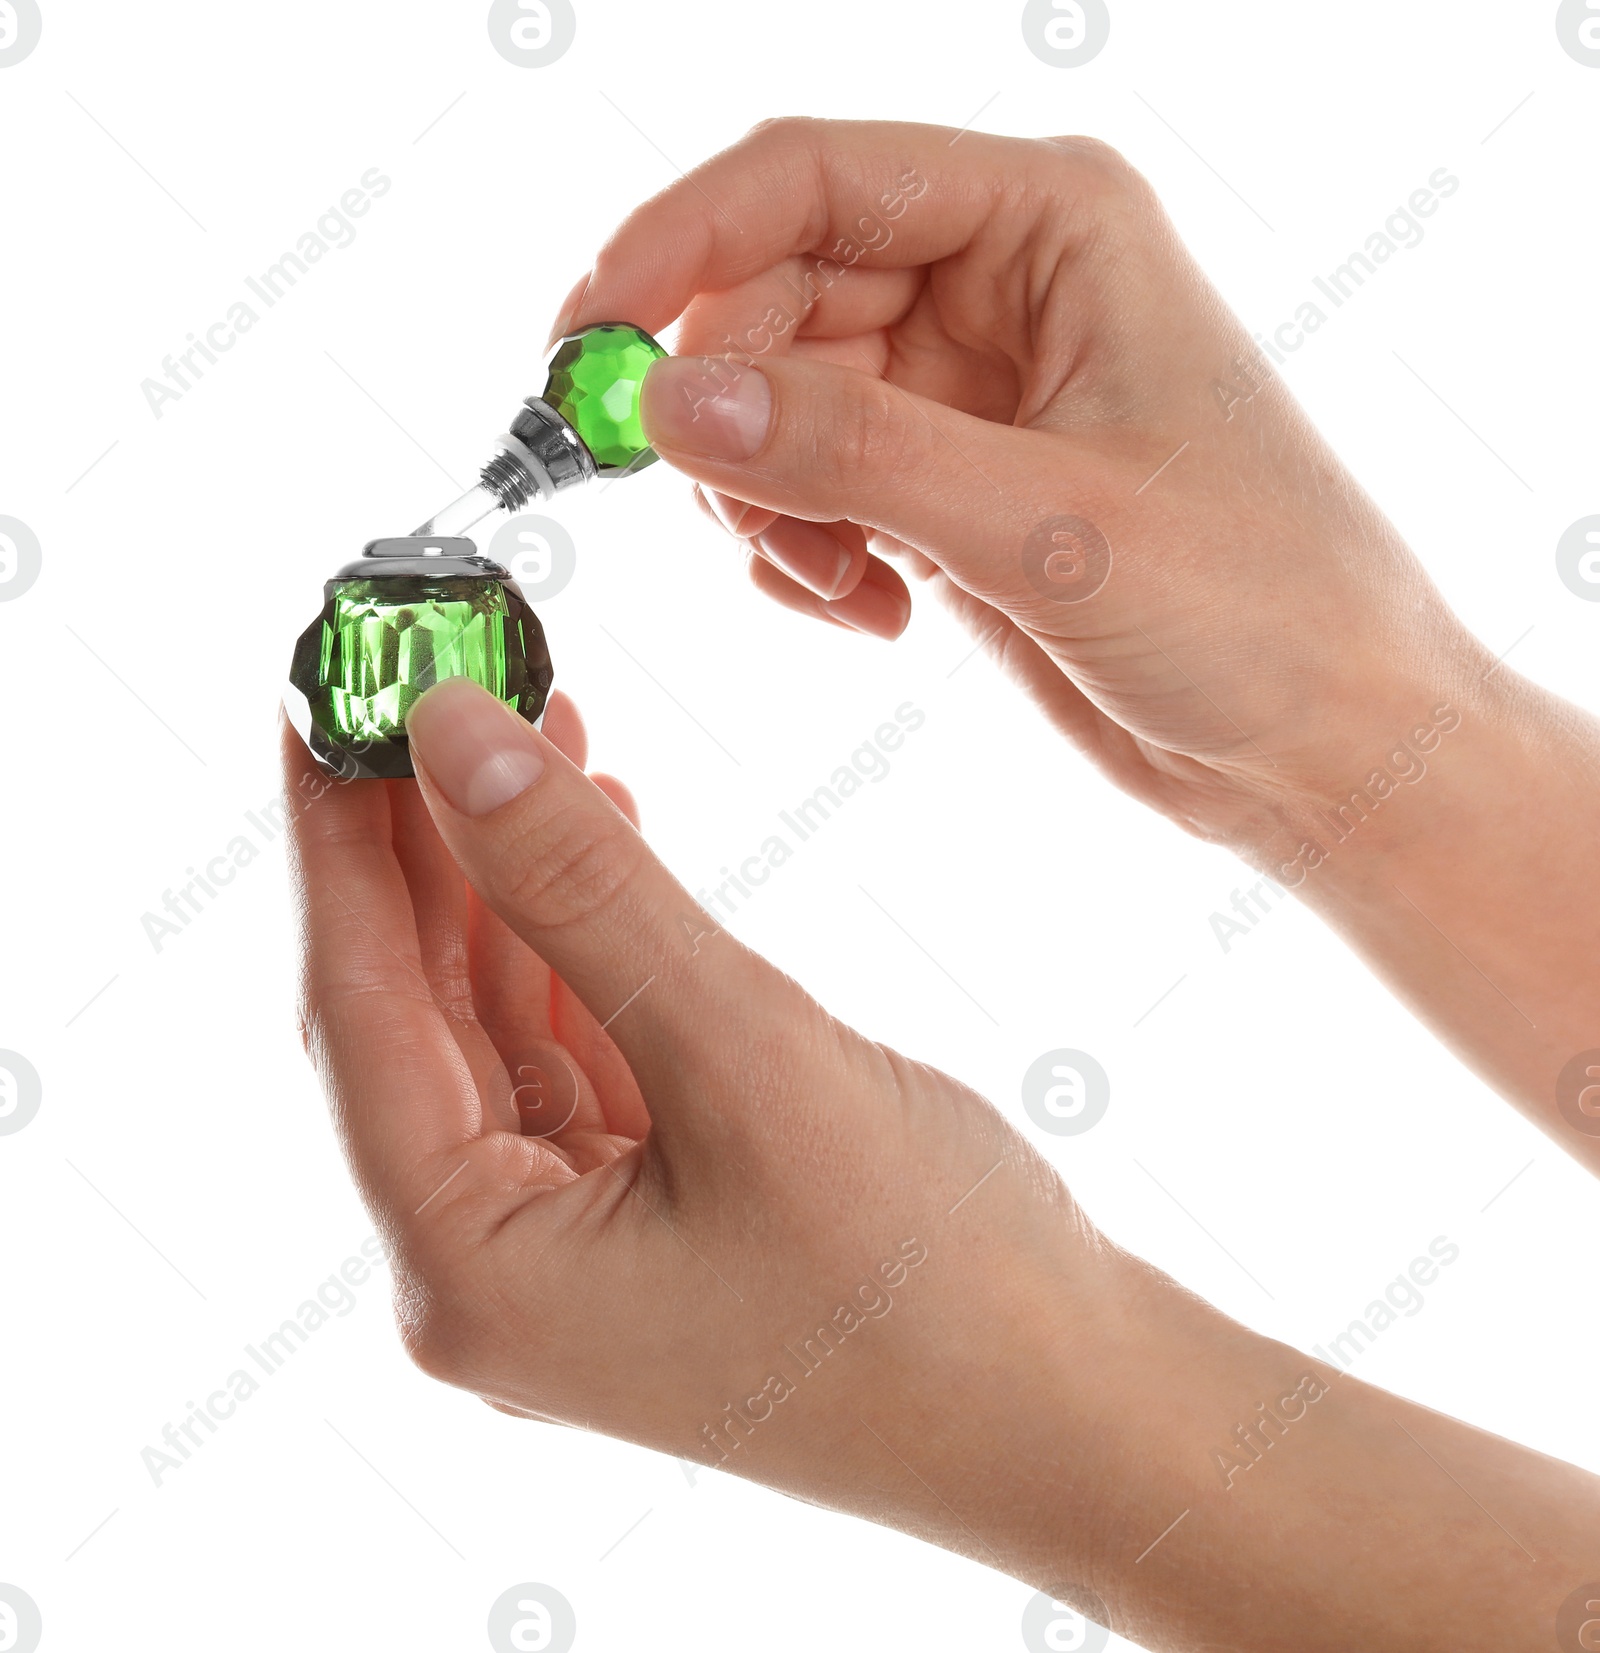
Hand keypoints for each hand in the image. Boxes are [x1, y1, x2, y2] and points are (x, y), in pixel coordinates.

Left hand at [284, 680, 1599, 1650]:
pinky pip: (579, 1045)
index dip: (337, 847)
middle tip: (435, 682)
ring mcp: (569, 1246)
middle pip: (420, 1014)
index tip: (321, 701)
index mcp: (474, 1273)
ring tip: (535, 724)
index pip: (358, 1018)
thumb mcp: (746, 1060)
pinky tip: (601, 832)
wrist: (1081, 1414)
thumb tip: (453, 738)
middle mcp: (493, 1269)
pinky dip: (585, 937)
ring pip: (501, 1019)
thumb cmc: (935, 1286)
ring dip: (517, 874)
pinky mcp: (644, 1212)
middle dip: (432, 842)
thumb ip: (587, 893)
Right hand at [552, 117, 1481, 854]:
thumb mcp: (1047, 524)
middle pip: (770, 295)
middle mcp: (996, 286)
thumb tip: (668, 402)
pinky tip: (871, 610)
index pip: (809, 177)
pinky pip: (808, 486)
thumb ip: (853, 454)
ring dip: (766, 502)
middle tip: (735, 518)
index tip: (582, 344)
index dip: (676, 246)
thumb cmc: (1260, 606)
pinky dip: (801, 552)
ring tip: (843, 587)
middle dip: (727, 412)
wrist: (1321, 743)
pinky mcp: (944, 486)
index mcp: (1048, 222)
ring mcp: (963, 391)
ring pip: (774, 403)